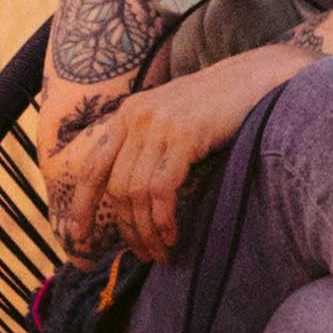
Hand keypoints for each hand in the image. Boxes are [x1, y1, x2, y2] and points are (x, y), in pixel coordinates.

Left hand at [43, 50, 247, 265]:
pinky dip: (163, 219)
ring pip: (137, 192)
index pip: (93, 168)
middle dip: (126, 229)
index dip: (81, 206)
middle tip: (142, 253)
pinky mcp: (185, 135)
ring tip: (159, 252)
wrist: (253, 78)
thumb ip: (146, 145)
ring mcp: (159, 126)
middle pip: (117, 188)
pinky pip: (161, 189)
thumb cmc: (215, 106)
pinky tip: (171, 235)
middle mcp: (136, 118)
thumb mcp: (168, 118)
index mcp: (126, 115)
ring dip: (146, 230)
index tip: (79, 237)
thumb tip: (132, 197)